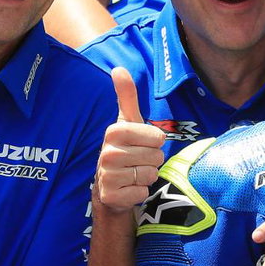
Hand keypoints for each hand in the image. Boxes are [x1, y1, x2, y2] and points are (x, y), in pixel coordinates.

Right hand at [94, 68, 166, 213]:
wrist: (109, 186)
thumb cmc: (125, 149)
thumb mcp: (128, 122)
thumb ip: (126, 96)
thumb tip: (119, 68)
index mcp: (114, 132)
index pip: (157, 137)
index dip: (155, 143)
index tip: (142, 144)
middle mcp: (107, 153)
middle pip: (155, 156)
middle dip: (152, 160)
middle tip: (137, 161)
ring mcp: (107, 176)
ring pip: (150, 174)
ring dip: (147, 176)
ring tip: (133, 174)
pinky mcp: (111, 196)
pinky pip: (142, 192)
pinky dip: (140, 192)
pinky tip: (129, 188)